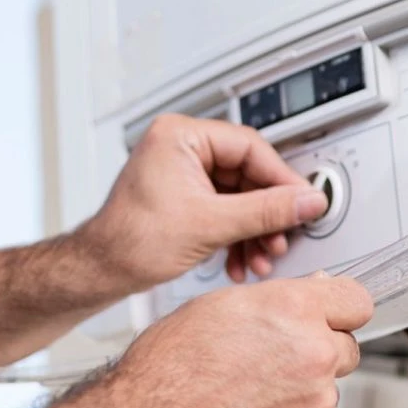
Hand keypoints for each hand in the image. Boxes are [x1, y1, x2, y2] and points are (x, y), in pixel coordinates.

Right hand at [72, 275, 372, 407]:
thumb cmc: (168, 372)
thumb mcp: (218, 308)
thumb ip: (280, 301)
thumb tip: (315, 294)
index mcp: (295, 312)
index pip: (357, 302)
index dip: (340, 310)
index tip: (333, 318)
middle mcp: (315, 357)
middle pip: (346, 349)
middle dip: (318, 353)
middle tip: (270, 364)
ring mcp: (317, 407)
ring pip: (325, 393)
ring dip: (299, 395)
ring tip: (245, 400)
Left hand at [80, 114, 325, 291]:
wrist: (100, 272)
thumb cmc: (130, 241)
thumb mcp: (211, 224)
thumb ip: (267, 211)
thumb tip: (308, 201)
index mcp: (181, 136)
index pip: (251, 149)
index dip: (282, 180)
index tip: (304, 202)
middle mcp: (183, 148)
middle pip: (249, 175)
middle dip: (268, 215)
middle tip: (283, 235)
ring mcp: (185, 173)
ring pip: (242, 197)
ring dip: (256, 231)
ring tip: (263, 256)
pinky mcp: (187, 197)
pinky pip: (228, 210)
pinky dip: (240, 236)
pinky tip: (243, 260)